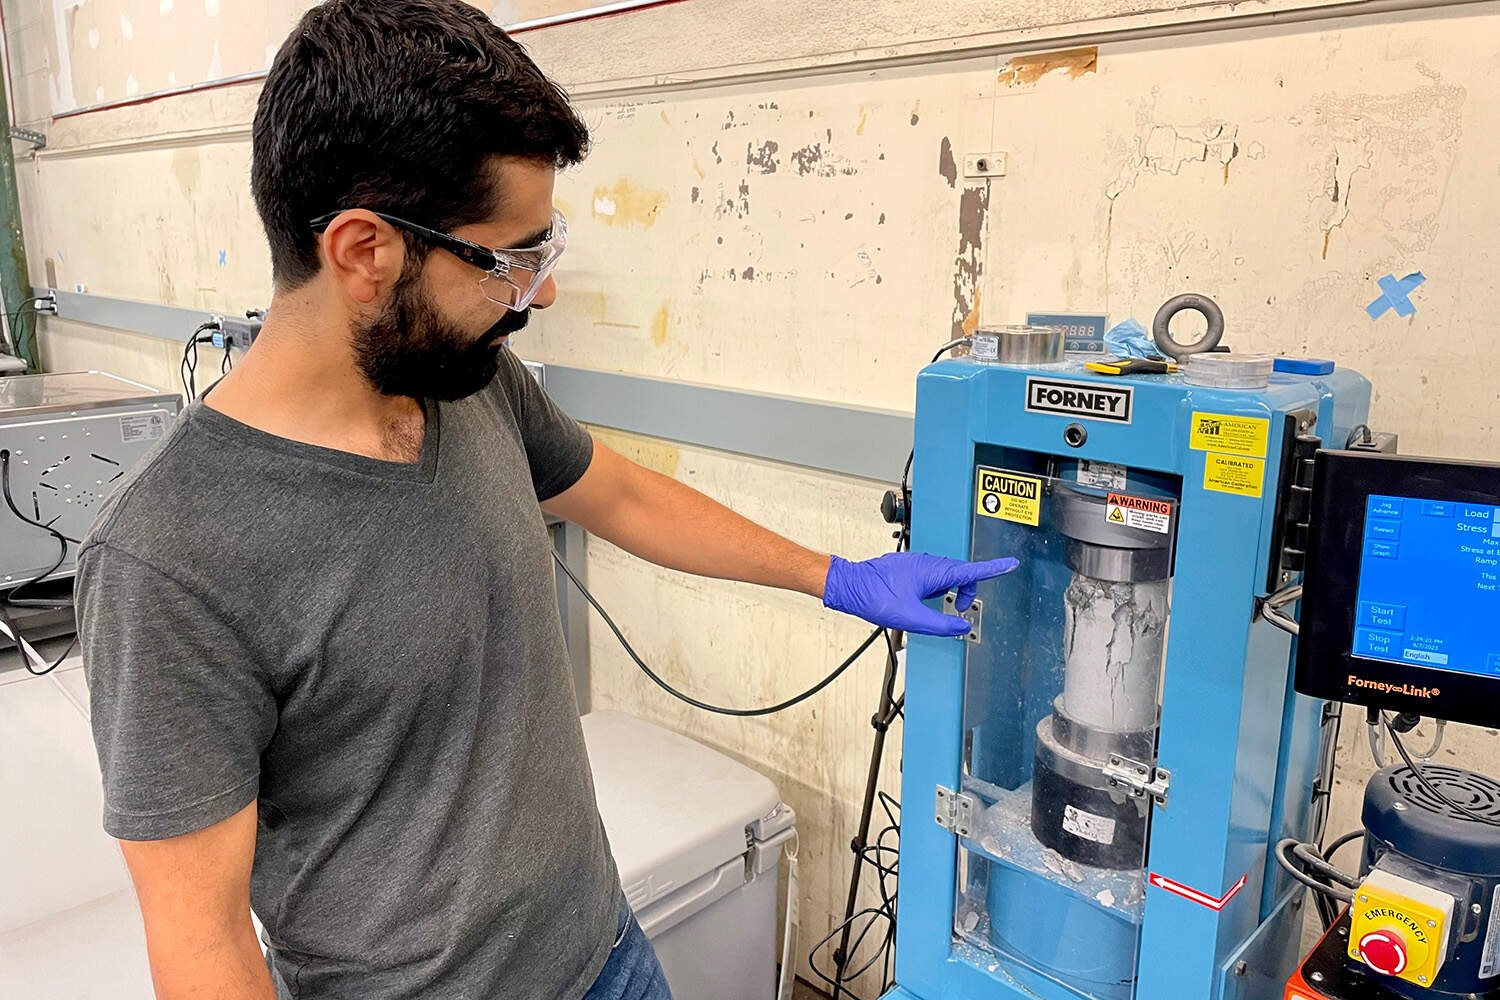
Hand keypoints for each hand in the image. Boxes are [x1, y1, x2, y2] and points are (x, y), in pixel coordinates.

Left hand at [823, 552, 1019, 636]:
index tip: (1010, 563)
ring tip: (935, 609)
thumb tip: (959, 625)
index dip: (994, 568)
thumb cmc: (875, 597)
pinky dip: (936, 589)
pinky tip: (921, 601)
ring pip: (946, 576)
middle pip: (961, 575)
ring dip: (949, 592)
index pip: (971, 571)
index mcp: (933, 571)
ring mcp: (918, 564)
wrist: (850, 586)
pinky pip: (932, 576)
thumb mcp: (912, 618)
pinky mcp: (909, 569)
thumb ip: (941, 624)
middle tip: (958, 611)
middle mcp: (927, 564)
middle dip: (965, 592)